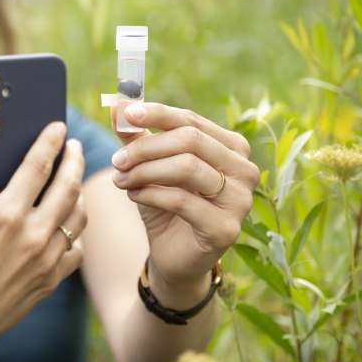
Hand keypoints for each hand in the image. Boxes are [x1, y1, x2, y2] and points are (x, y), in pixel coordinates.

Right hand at [0, 122, 86, 361]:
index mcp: (4, 215)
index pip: (38, 167)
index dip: (50, 142)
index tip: (58, 127)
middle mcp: (32, 237)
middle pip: (68, 187)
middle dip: (74, 161)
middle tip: (72, 147)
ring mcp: (44, 262)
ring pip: (77, 218)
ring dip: (78, 194)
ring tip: (72, 181)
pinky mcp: (47, 284)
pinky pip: (75, 251)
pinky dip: (74, 232)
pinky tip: (65, 224)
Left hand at [109, 103, 258, 304]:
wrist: (173, 255)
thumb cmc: (165, 204)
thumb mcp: (149, 166)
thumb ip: (137, 136)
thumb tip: (117, 105)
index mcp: (232, 148)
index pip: (192, 121)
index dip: (157, 114)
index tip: (125, 113)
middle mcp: (245, 170)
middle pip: (190, 140)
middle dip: (146, 147)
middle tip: (117, 159)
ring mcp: (241, 201)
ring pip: (186, 167)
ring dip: (144, 170)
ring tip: (120, 178)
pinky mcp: (226, 229)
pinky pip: (182, 200)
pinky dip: (151, 194)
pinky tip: (133, 195)